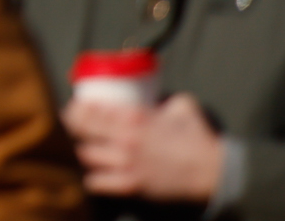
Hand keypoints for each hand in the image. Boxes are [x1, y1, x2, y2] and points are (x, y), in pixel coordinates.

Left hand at [66, 90, 227, 203]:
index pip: (93, 108)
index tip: (76, 106)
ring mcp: (125, 162)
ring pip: (85, 154)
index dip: (79, 107)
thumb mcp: (182, 106)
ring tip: (87, 149)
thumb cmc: (198, 138)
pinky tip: (96, 175)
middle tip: (72, 123)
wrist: (212, 171)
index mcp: (134, 116)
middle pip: (80, 128)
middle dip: (72, 124)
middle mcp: (124, 137)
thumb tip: (156, 99)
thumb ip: (164, 99)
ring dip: (84, 151)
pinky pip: (96, 183)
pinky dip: (93, 179)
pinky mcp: (130, 185)